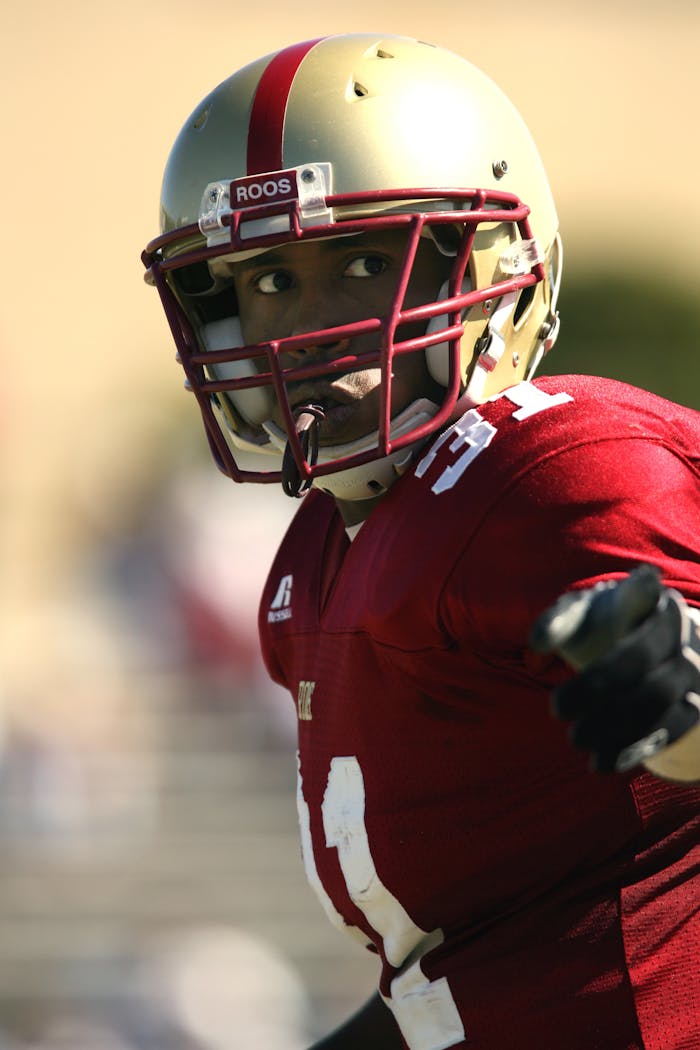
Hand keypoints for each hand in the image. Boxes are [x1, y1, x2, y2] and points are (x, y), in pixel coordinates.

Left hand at [531, 565, 699, 772]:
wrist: (654, 651)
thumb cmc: (605, 628)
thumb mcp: (582, 616)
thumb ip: (559, 622)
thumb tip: (536, 641)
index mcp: (646, 600)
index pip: (643, 592)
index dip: (643, 588)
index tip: (645, 581)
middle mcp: (677, 631)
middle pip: (638, 658)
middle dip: (595, 687)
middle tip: (555, 708)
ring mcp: (692, 668)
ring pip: (656, 699)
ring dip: (613, 724)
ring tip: (574, 739)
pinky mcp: (697, 705)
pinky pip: (671, 729)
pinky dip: (635, 748)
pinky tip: (600, 762)